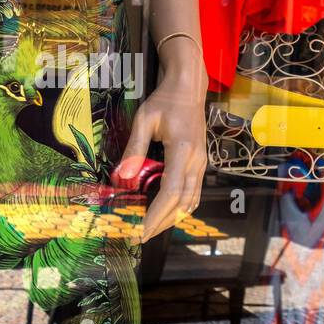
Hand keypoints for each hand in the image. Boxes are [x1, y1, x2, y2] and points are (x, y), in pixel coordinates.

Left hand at [117, 46, 207, 242]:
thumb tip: (121, 176)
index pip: (171, 191)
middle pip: (183, 203)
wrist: (188, 88)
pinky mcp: (201, 163)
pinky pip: (194, 192)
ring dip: (173, 218)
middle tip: (142, 235)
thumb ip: (134, 148)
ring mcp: (202, 163)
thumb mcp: (144, 119)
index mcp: (183, 151)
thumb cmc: (165, 100)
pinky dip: (181, 206)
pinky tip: (167, 212)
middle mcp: (197, 161)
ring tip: (152, 228)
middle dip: (163, 223)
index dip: (157, 214)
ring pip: (192, 201)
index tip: (142, 229)